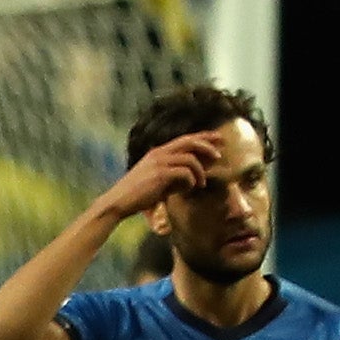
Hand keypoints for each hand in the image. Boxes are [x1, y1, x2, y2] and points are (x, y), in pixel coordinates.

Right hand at [103, 129, 221, 223]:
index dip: (203, 137)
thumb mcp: (161, 181)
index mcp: (158, 153)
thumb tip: (199, 173)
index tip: (218, 138)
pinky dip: (190, 182)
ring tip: (201, 185)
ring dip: (200, 172)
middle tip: (220, 154)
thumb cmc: (140, 194)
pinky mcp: (160, 174)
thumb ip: (178, 174)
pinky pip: (185, 173)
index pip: (185, 139)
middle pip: (189, 141)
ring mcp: (159, 162)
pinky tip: (187, 190)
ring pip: (190, 159)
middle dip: (208, 145)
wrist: (118, 202)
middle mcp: (159, 153)